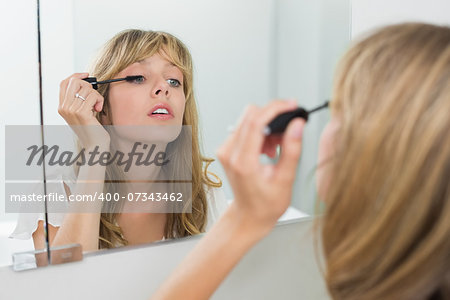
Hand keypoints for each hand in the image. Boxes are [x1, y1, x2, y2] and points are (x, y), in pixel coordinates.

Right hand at [58, 73, 108, 146]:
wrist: (94, 145)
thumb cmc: (91, 129)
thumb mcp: (81, 112)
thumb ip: (78, 99)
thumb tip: (84, 81)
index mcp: (61, 107)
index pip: (64, 83)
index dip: (75, 76)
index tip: (87, 75)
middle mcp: (64, 107)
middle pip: (74, 82)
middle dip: (88, 86)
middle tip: (94, 97)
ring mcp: (71, 110)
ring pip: (86, 88)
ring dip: (96, 96)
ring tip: (97, 106)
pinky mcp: (81, 112)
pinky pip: (93, 96)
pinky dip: (100, 101)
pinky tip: (99, 110)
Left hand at [217, 100, 304, 234]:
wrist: (249, 215)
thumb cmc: (266, 204)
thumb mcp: (285, 179)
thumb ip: (291, 149)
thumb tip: (297, 124)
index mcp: (243, 162)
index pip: (256, 122)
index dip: (276, 109)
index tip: (292, 105)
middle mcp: (229, 153)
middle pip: (250, 115)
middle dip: (273, 117)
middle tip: (287, 133)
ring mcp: (225, 150)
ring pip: (247, 118)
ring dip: (267, 126)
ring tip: (275, 149)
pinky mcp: (226, 148)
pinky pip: (244, 127)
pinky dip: (259, 131)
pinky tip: (267, 149)